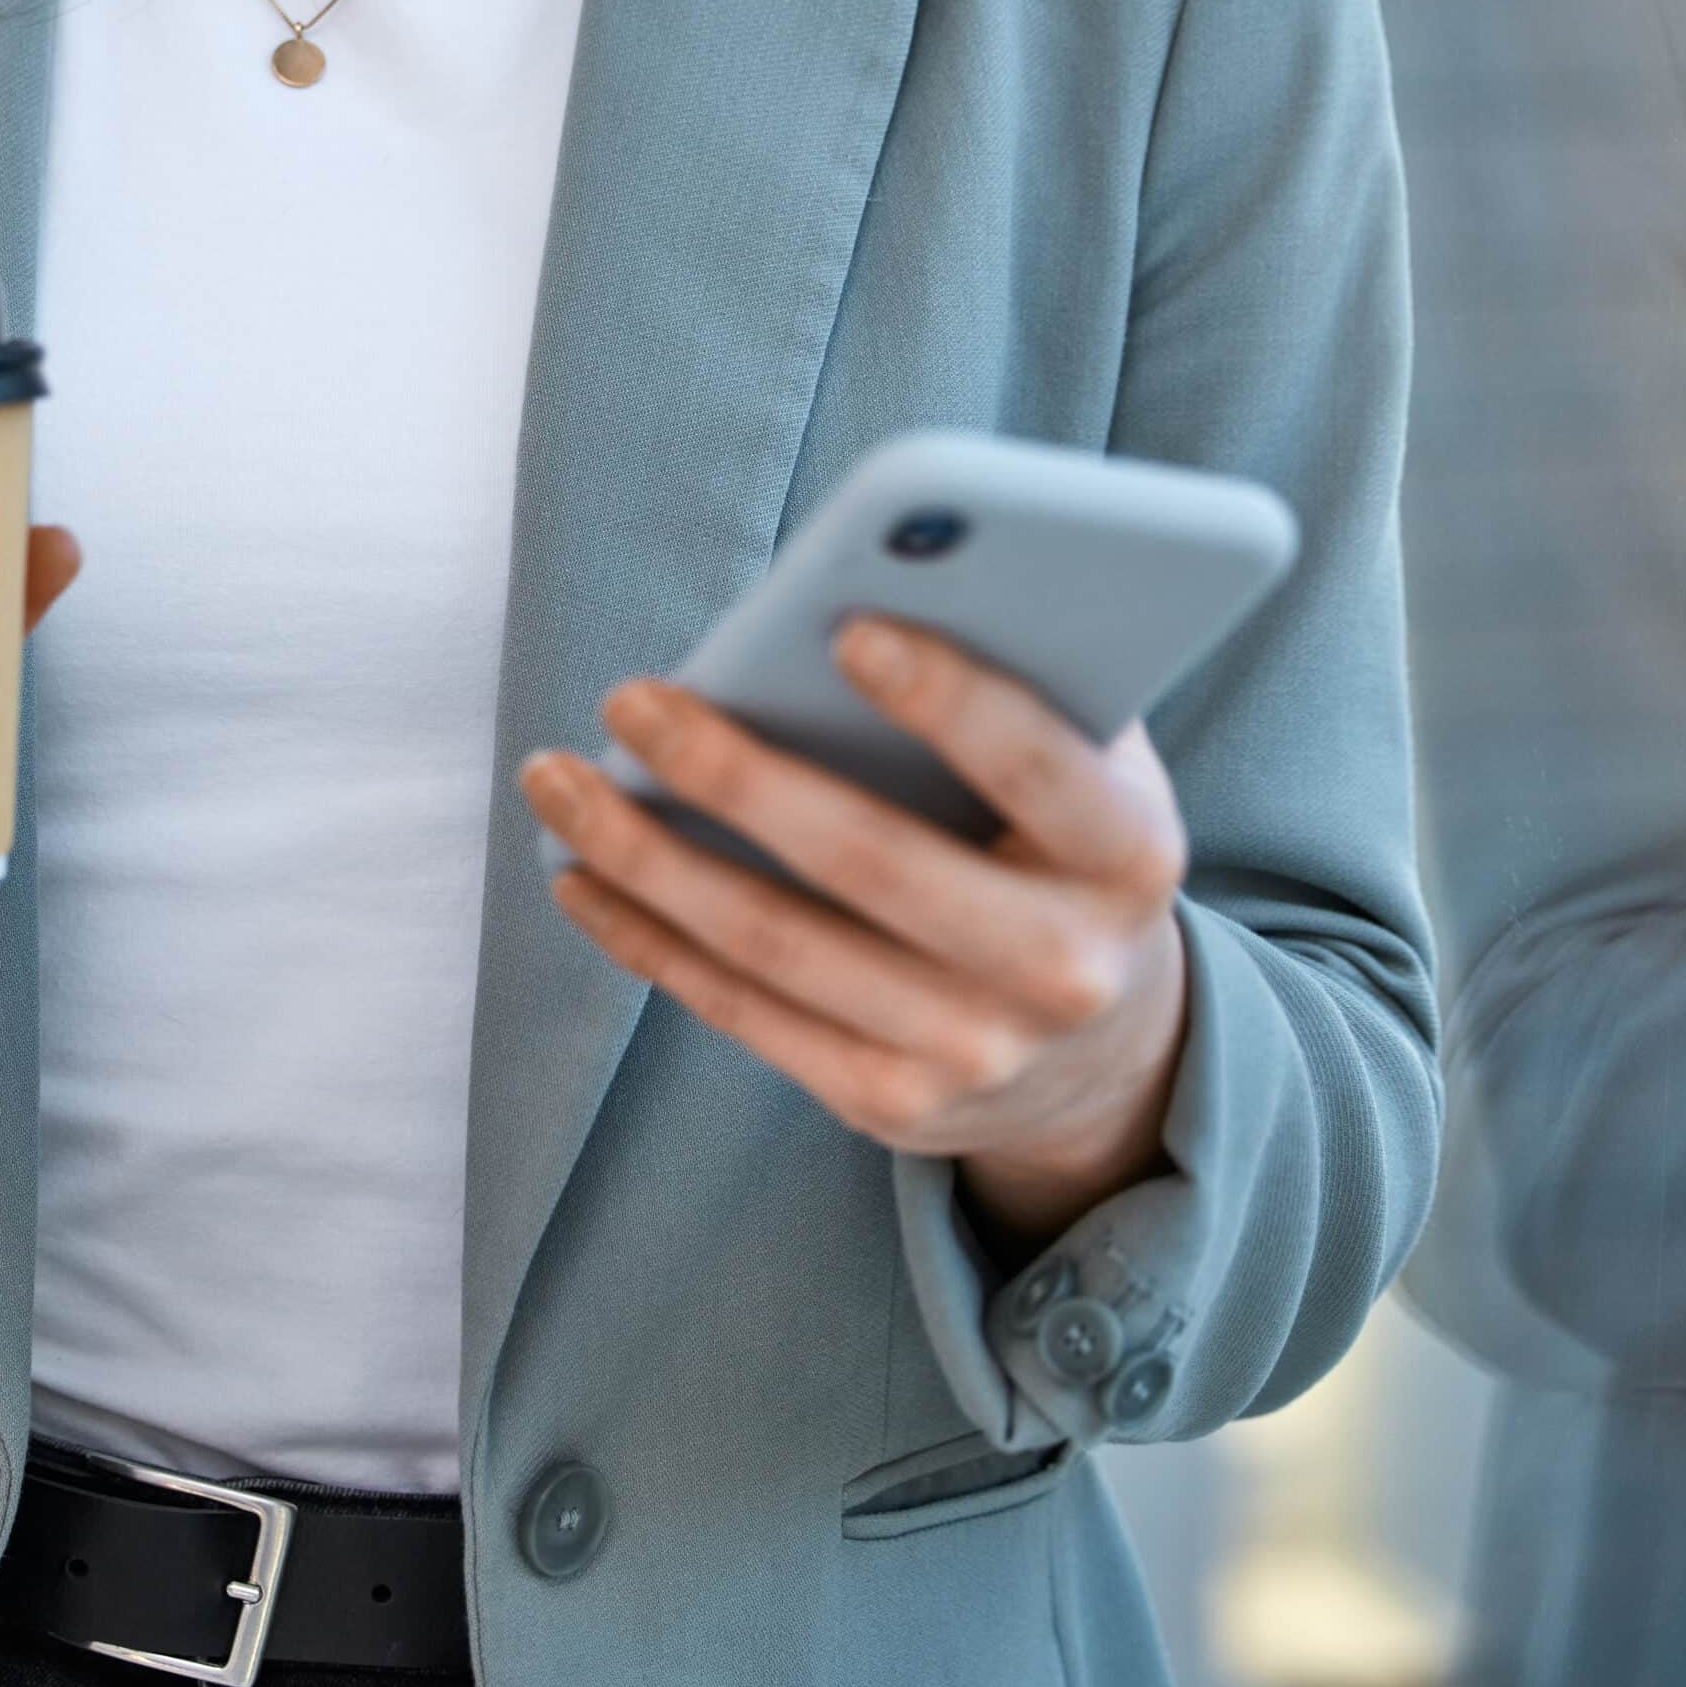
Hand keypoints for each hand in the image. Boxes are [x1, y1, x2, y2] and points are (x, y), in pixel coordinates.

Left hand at [517, 617, 1188, 1242]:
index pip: (1037, 767)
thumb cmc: (1061, 843)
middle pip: (871, 863)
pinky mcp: (890, 1104)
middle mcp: (1062, 968)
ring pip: (779, 944)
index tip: (845, 627)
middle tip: (630, 699)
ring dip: (648, 857)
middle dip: (735, 774)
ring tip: (557, 778)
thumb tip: (867, 582)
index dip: (949, 699)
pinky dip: (648, 938)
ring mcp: (973, 1051)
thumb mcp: (1087, 763)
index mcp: (1128, 854)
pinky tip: (578, 874)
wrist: (1102, 1053)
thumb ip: (1019, 681)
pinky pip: (745, 1012)